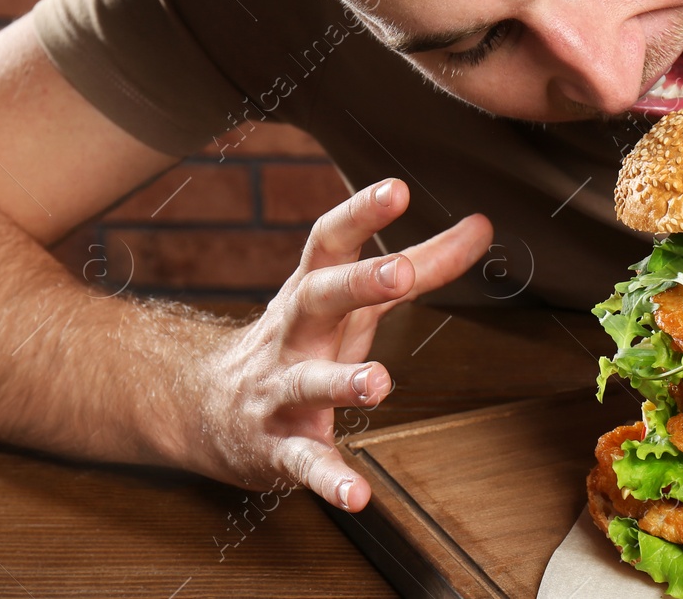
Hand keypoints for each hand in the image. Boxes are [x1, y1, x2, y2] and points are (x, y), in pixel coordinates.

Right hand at [188, 178, 490, 509]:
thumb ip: (422, 263)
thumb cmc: (298, 340)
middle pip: (317, 298)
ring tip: (377, 384)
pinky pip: (302, 463)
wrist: (199, 407)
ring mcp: (279, 390)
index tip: (395, 188)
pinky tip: (356, 495)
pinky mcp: (276, 447)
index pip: (331, 241)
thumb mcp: (356, 299)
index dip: (361, 213)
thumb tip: (482, 227)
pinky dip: (328, 480)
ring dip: (341, 382)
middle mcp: (291, 334)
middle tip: (398, 271)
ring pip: (305, 382)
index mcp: (311, 291)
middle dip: (356, 282)